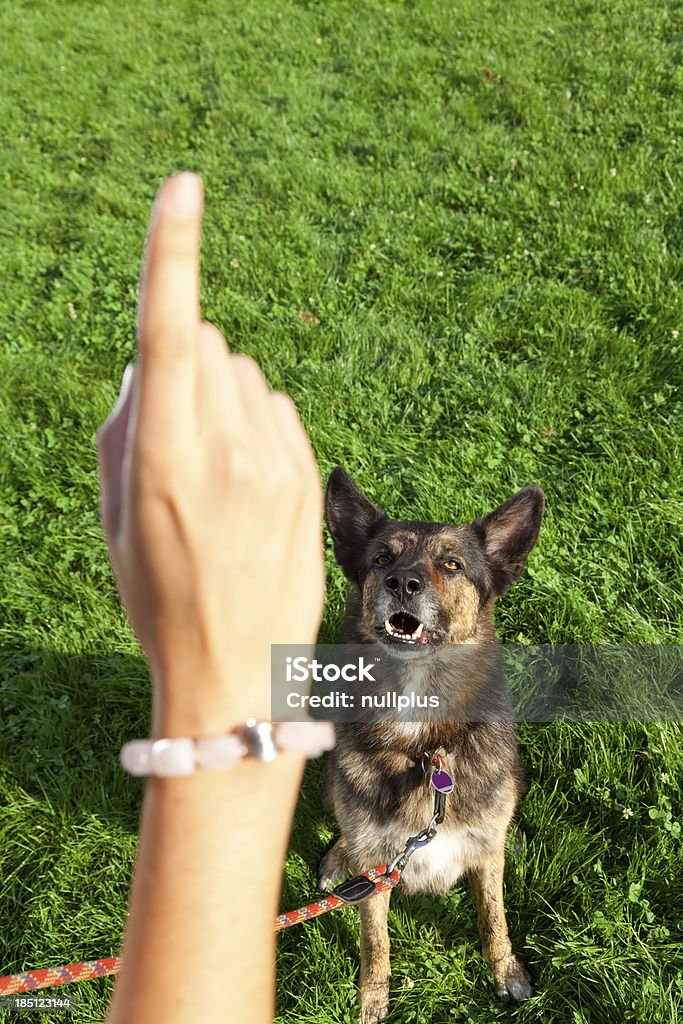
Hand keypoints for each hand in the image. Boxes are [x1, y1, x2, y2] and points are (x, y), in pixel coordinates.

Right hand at [96, 173, 324, 734]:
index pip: (168, 329)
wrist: (234, 665)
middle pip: (206, 343)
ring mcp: (279, 461)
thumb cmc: (157, 592)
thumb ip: (128, 419)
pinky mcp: (310, 473)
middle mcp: (228, 448)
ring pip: (245, 375)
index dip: (172, 252)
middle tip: (176, 443)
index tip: (182, 186)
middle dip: (184, 368)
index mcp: (163, 457)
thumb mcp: (113, 511)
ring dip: (223, 401)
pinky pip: (278, 409)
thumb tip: (156, 360)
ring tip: (215, 479)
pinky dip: (257, 427)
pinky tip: (250, 486)